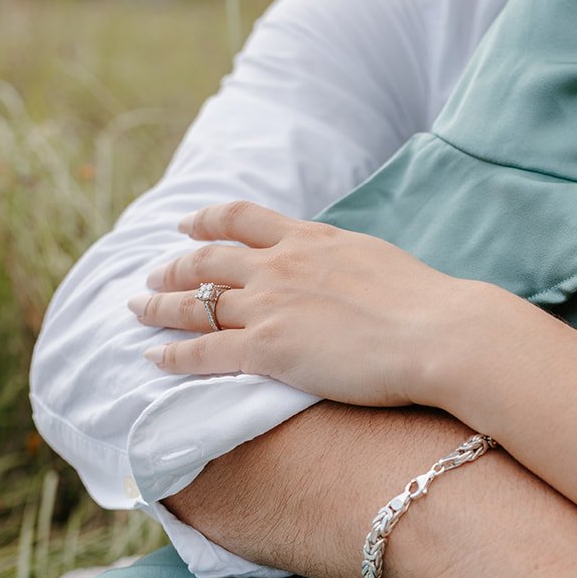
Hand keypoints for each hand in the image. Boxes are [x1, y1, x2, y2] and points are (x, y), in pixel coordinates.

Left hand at [128, 200, 488, 405]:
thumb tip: (354, 275)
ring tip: (136, 309)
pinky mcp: (269, 351)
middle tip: (152, 273)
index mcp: (312, 239)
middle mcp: (282, 266)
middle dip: (174, 265)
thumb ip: (351, 264)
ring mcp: (271, 307)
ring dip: (160, 305)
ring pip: (196, 303)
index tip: (186, 226)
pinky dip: (173, 354)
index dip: (207, 221)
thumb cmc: (430, 308)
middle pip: (208, 259)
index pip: (244, 219)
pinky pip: (204, 352)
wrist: (440, 333)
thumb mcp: (383, 262)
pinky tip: (152, 358)